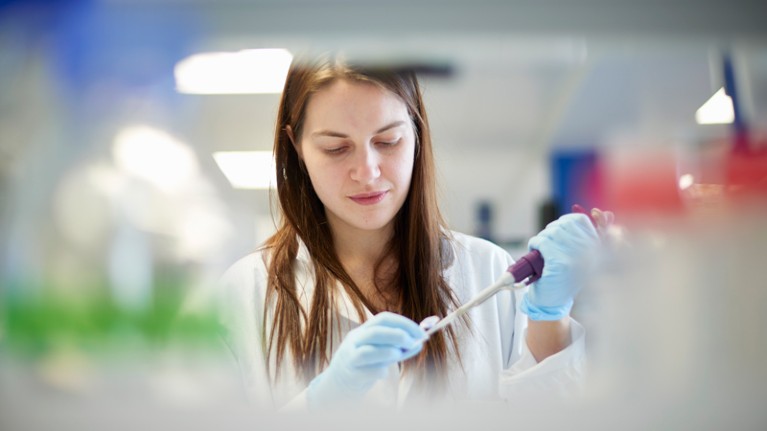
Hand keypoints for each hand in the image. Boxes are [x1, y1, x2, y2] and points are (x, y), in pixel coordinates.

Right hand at [306, 312, 425, 408]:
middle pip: (376, 332)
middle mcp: (355, 340)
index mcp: (363, 330)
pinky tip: (384, 372)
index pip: (383, 319)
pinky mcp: (351, 374)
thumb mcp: (381, 352)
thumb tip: (420, 342)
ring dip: (389, 352)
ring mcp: (350, 357)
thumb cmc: (365, 365)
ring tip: (398, 356)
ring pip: (368, 351)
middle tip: (414, 343)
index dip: (404, 323)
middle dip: (398, 335)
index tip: (422, 332)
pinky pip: (368, 371)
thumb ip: (399, 347)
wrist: (339, 383)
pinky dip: (381, 371)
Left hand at [521, 213, 600, 320]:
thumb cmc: (563, 278)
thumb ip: (584, 237)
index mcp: (594, 249)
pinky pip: (543, 243)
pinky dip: (536, 243)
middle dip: (551, 230)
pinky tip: (536, 250)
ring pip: (551, 233)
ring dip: (542, 238)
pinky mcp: (559, 263)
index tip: (560, 227)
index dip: (567, 221)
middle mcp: (587, 253)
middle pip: (563, 225)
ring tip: (541, 248)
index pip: (581, 221)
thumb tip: (596, 212)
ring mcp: (573, 258)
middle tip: (547, 241)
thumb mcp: (578, 257)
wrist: (551, 302)